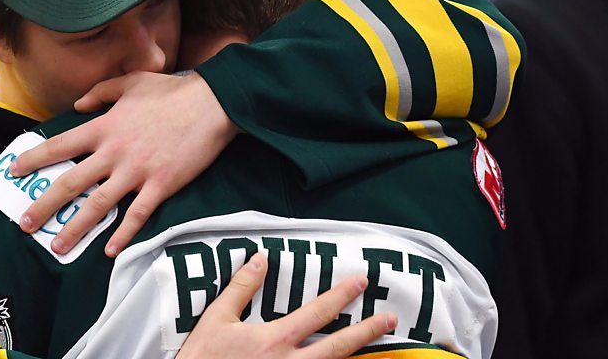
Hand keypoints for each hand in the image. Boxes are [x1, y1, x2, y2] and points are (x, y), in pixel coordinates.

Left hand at [11, 71, 239, 256]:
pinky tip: (109, 251)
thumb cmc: (171, 91)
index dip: (33, 159)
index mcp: (104, 127)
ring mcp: (136, 172)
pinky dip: (122, 235)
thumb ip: (100, 92)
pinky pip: (137, 215)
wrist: (211, 104)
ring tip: (58, 247)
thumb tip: (78, 104)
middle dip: (44, 206)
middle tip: (24, 224)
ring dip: (75, 228)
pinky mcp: (160, 185)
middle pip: (71, 183)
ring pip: (98, 205)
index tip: (13, 171)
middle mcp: (114, 152)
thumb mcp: (131, 82)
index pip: (60, 146)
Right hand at [177, 253, 396, 358]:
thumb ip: (241, 287)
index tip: (362, 281)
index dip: (342, 294)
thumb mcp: (217, 318)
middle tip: (390, 319)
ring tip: (378, 346)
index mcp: (274, 339)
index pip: (317, 312)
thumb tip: (260, 258)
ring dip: (356, 355)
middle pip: (337, 347)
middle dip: (366, 331)